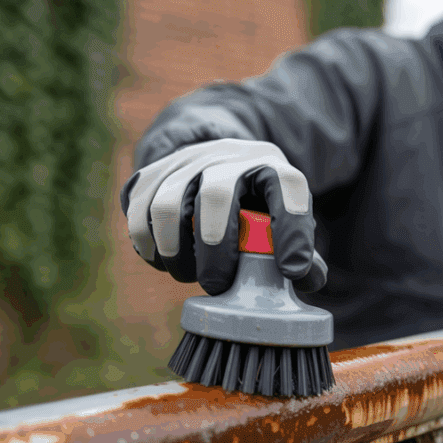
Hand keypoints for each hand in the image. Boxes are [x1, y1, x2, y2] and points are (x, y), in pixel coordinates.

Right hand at [120, 138, 326, 294]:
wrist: (215, 161)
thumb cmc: (258, 204)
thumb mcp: (285, 219)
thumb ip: (303, 253)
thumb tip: (304, 279)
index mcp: (272, 166)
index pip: (289, 187)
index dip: (292, 229)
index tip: (291, 271)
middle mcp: (229, 157)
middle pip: (216, 193)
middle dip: (215, 247)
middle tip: (217, 286)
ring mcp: (187, 160)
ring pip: (168, 203)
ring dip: (175, 250)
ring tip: (187, 275)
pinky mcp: (153, 171)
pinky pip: (138, 209)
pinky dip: (148, 244)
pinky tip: (164, 260)